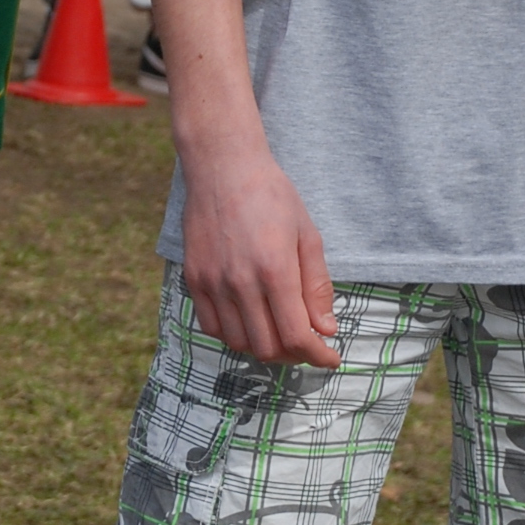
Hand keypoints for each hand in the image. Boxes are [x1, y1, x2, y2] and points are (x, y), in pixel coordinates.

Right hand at [180, 145, 340, 366]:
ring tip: (280, 332)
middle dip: (295, 355)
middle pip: (268, 347)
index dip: (318, 356)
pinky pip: (212, 327)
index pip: (297, 336)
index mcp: (275, 270)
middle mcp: (240, 282)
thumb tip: (325, 329)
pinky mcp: (194, 278)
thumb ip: (317, 286)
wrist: (223, 167)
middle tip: (308, 343)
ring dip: (265, 347)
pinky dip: (234, 335)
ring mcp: (213, 282)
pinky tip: (250, 321)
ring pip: (239, 342)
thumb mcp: (307, 235)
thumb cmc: (272, 196)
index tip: (330, 357)